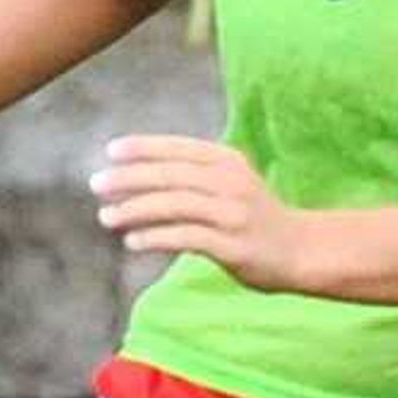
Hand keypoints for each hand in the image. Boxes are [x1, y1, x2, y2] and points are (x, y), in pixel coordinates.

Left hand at [90, 135, 311, 289]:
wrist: (301, 250)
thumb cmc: (253, 216)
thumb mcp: (230, 183)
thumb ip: (192, 175)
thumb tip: (135, 175)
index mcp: (228, 161)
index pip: (179, 148)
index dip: (144, 147)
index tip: (111, 151)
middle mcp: (230, 182)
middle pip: (171, 175)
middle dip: (129, 178)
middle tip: (96, 184)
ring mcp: (232, 214)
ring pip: (174, 205)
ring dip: (134, 210)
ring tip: (106, 217)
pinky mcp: (232, 246)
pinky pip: (186, 238)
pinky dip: (155, 237)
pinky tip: (132, 242)